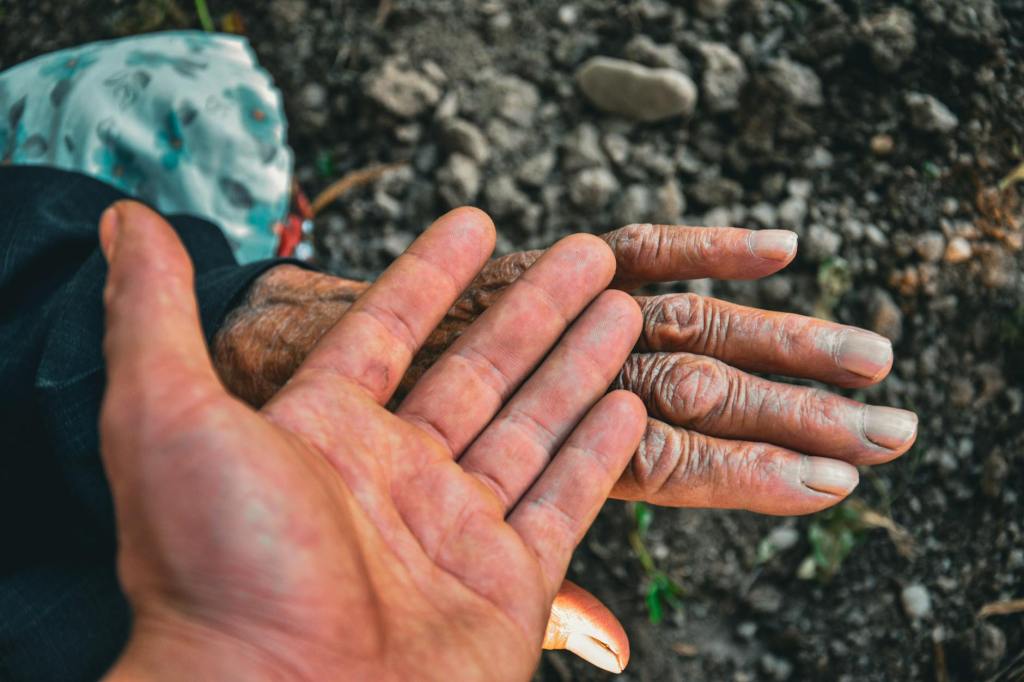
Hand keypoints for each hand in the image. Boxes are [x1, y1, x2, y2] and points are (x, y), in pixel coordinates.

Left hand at [98, 202, 645, 680]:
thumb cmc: (213, 570)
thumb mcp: (164, 418)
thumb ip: (153, 316)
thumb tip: (124, 222)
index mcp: (323, 433)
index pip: (391, 329)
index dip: (434, 273)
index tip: (477, 221)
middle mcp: (394, 478)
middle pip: (482, 369)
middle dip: (537, 308)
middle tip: (589, 254)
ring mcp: (455, 531)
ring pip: (533, 425)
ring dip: (579, 364)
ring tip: (623, 307)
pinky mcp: (508, 585)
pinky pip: (564, 503)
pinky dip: (600, 455)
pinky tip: (628, 405)